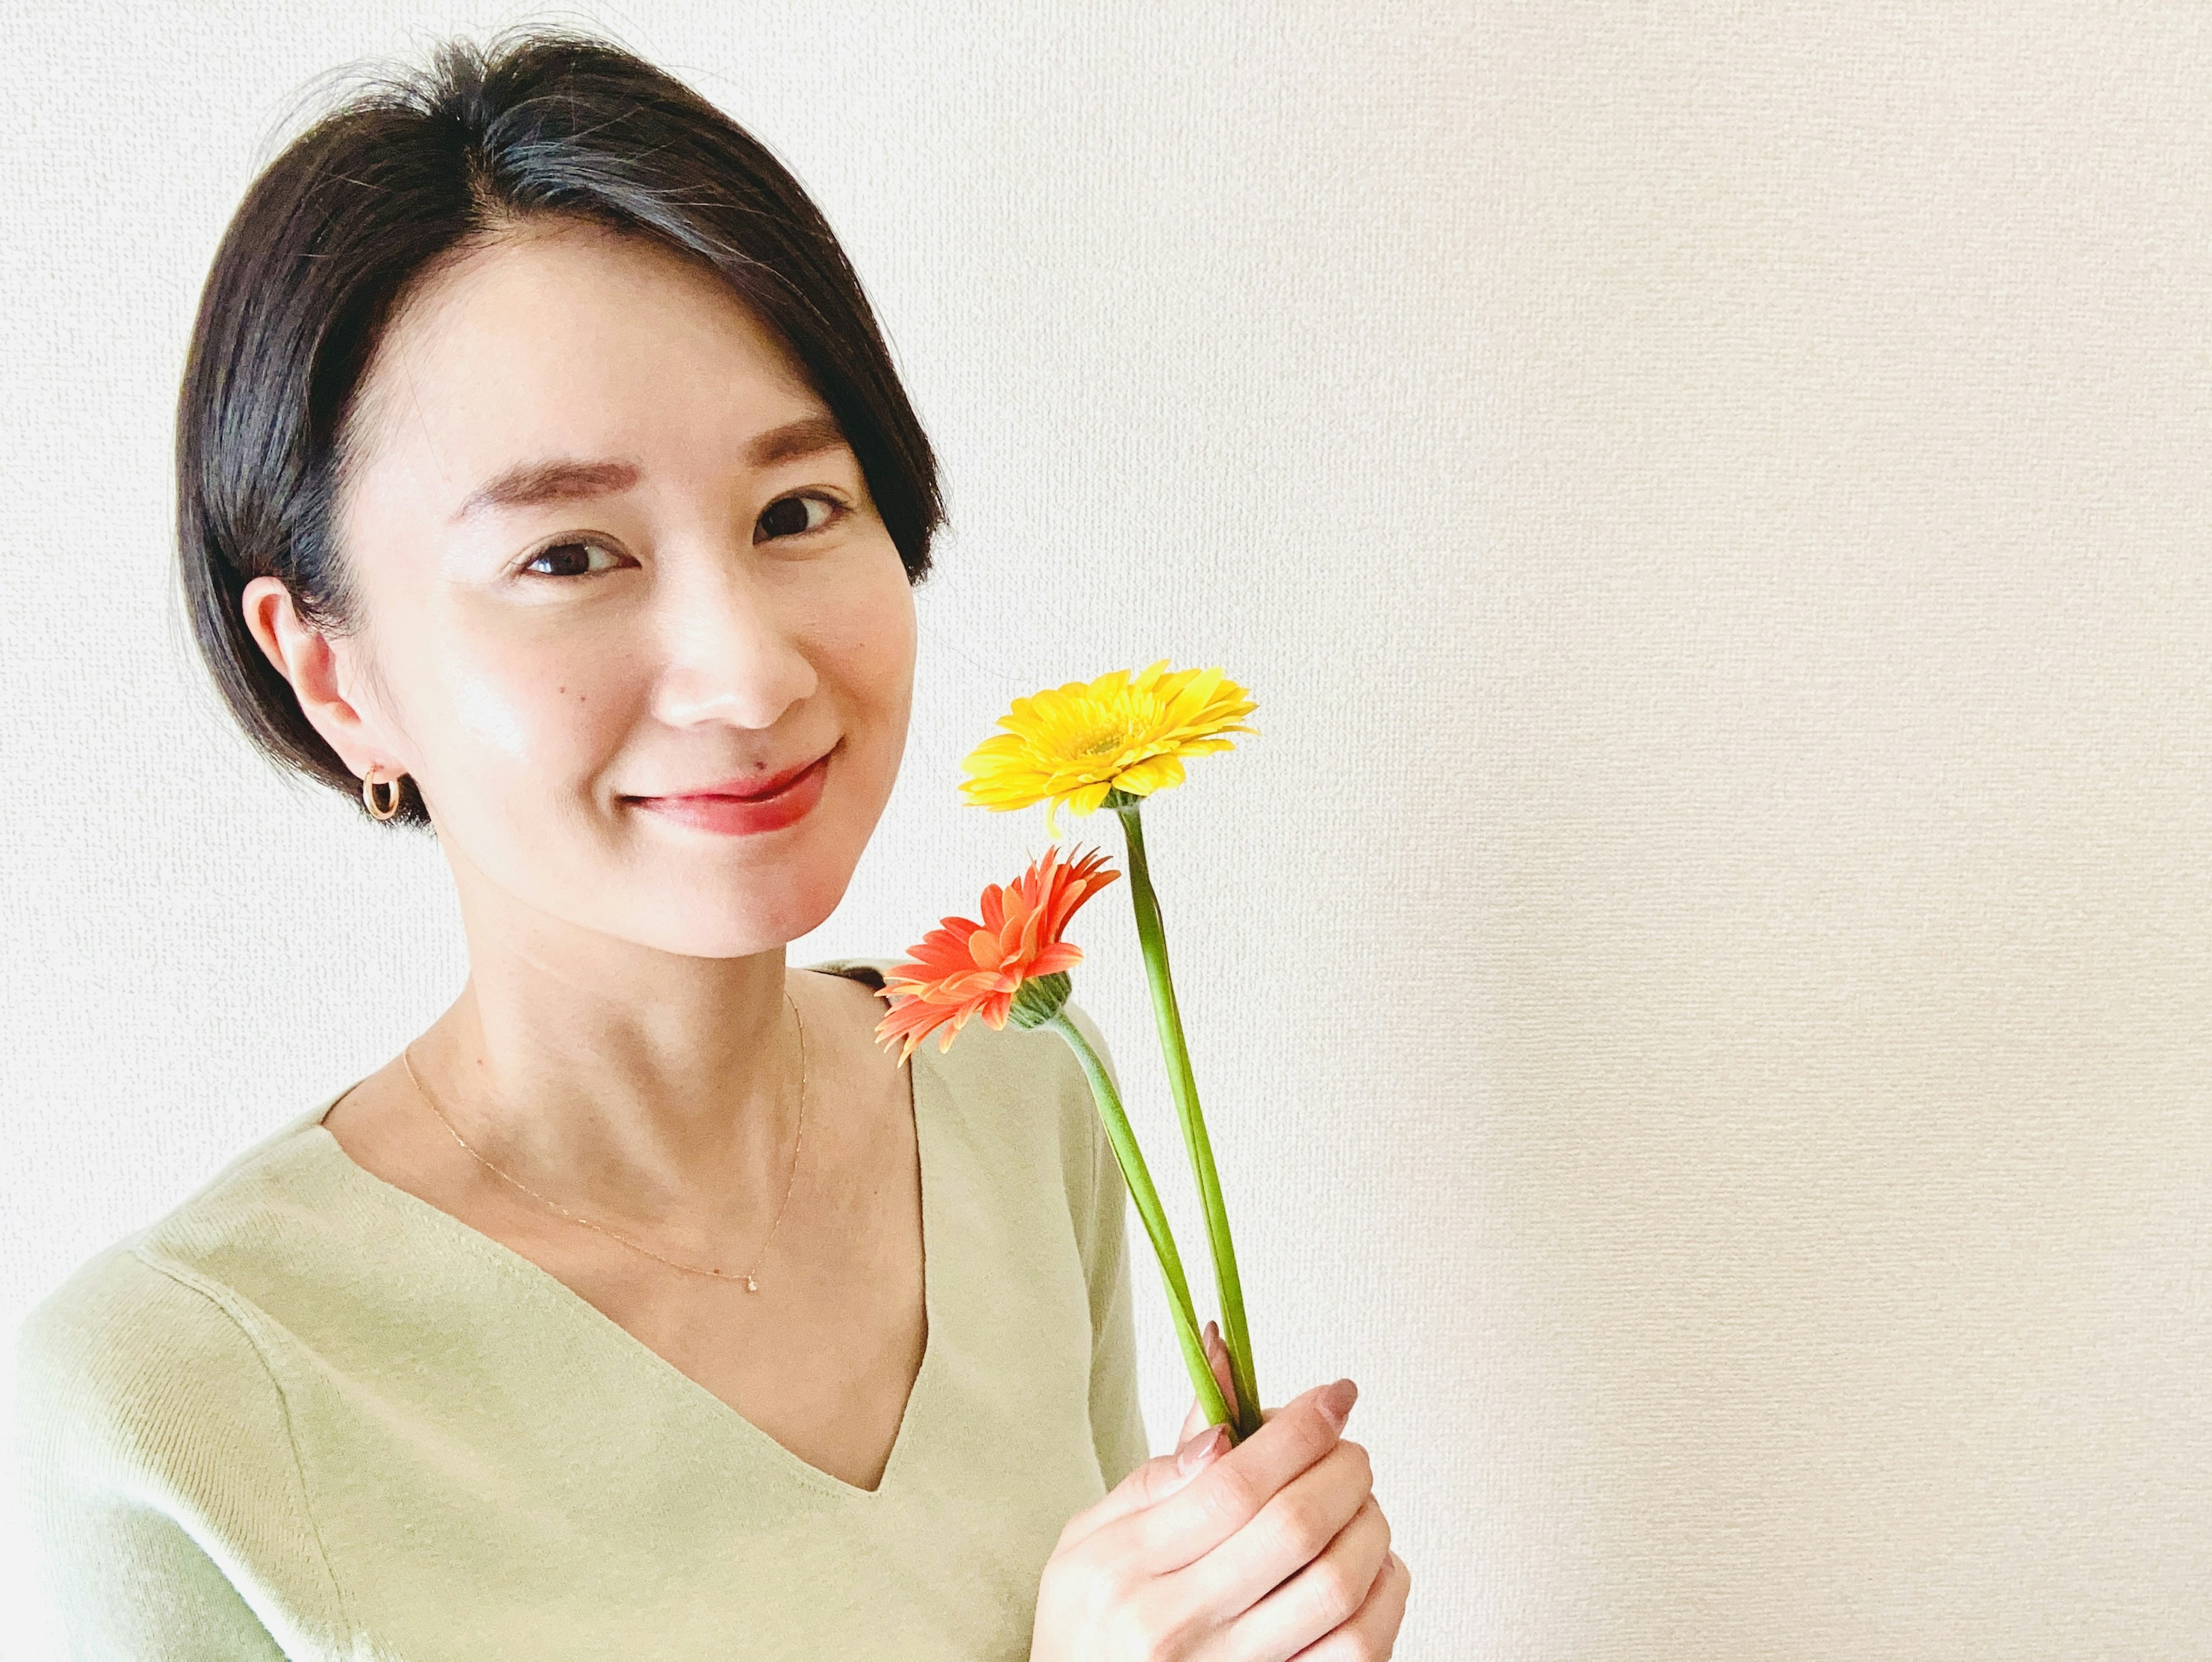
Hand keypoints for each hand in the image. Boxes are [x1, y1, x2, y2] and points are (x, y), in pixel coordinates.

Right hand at [1032, 1325, 1410, 1659]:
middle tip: (1348, 1449)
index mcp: (1124, 1567)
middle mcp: (1175, 1625)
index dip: (1300, 1431)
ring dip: (1369, 1527)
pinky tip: (1372, 1567)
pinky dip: (1384, 1596)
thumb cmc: (1088, 1624)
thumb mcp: (1088, 1540)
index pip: (1234, 1484)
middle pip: (1295, 1527)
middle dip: (1343, 1469)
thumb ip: (1157, 1477)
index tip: (1333, 1398)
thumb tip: (1224, 1423)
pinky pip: (1356, 1651)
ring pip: (1337, 1587)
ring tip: (1359, 1505)